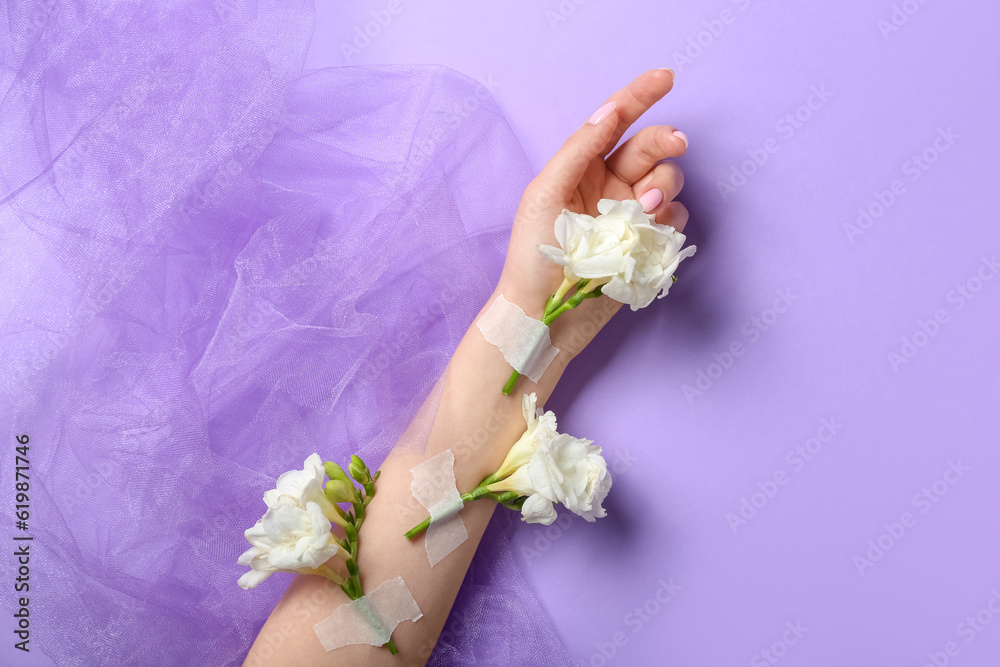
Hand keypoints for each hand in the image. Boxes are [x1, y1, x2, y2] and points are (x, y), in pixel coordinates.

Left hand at [497, 69, 689, 358]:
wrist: (543, 313)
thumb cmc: (534, 254)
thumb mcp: (546, 193)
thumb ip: (578, 151)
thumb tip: (609, 112)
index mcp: (582, 167)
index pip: (615, 122)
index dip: (640, 96)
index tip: (667, 77)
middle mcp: (609, 186)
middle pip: (649, 147)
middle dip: (665, 141)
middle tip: (676, 144)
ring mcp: (629, 215)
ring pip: (668, 181)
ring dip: (666, 184)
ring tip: (647, 206)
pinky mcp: (646, 243)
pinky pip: (674, 219)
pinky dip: (670, 218)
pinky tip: (652, 230)